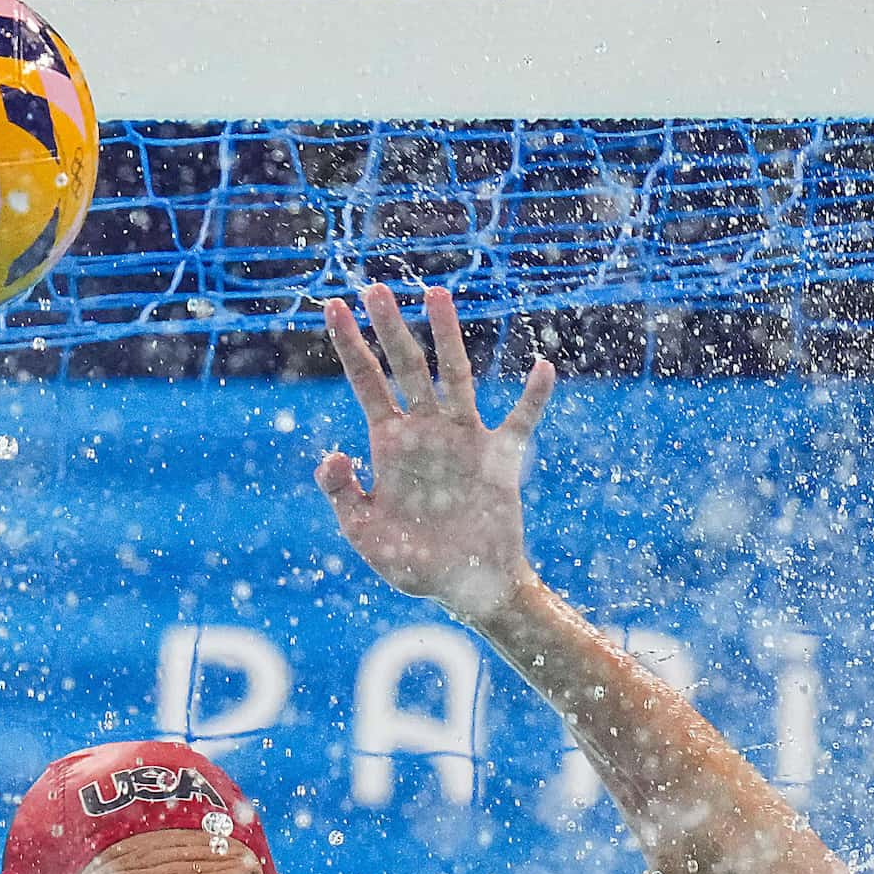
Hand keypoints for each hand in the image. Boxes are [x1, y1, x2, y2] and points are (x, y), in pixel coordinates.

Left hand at [317, 282, 557, 620]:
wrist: (466, 587)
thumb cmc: (412, 562)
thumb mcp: (365, 534)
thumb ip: (343, 495)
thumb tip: (333, 454)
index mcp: (389, 445)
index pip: (366, 383)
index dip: (349, 346)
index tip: (332, 307)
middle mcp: (426, 431)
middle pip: (406, 367)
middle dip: (389, 328)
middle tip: (374, 287)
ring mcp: (464, 438)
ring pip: (456, 376)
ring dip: (447, 336)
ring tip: (436, 294)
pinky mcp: (501, 458)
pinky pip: (521, 420)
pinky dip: (533, 396)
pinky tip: (542, 366)